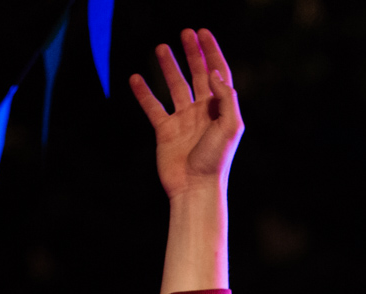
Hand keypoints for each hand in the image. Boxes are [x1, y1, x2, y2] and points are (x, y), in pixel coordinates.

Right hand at [130, 29, 241, 199]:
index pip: (218, 74)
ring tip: (161, 47)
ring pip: (175, 87)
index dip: (212, 53)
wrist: (194, 188)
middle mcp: (203, 112)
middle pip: (198, 75)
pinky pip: (153, 107)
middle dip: (192, 53)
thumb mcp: (230, 127)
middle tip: (185, 33)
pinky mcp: (165, 131)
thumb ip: (226, 98)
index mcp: (220, 110)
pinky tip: (136, 78)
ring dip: (169, 67)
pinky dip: (144, 93)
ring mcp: (184, 121)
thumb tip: (213, 73)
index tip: (203, 34)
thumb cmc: (215, 160)